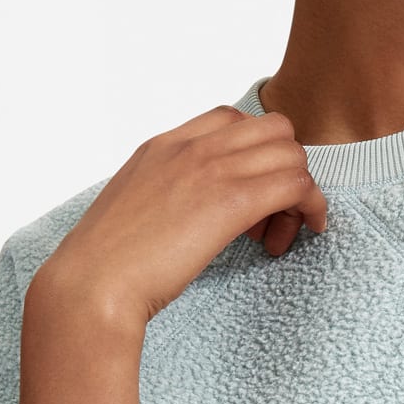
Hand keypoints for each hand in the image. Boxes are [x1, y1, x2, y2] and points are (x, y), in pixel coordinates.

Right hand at [29, 106, 329, 340]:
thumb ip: (163, 196)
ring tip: (281, 233)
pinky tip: (307, 230)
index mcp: (162, 146)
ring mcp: (209, 169)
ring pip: (291, 154)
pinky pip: (296, 184)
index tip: (247, 194)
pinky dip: (312, 205)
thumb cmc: (106, 265)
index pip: (229, 119)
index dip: (252, 152)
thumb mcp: (133, 210)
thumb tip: (186, 214)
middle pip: (271, 129)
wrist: (92, 285)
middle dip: (282, 166)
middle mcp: (189, 147)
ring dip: (299, 191)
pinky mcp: (230, 201)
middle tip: (272, 215)